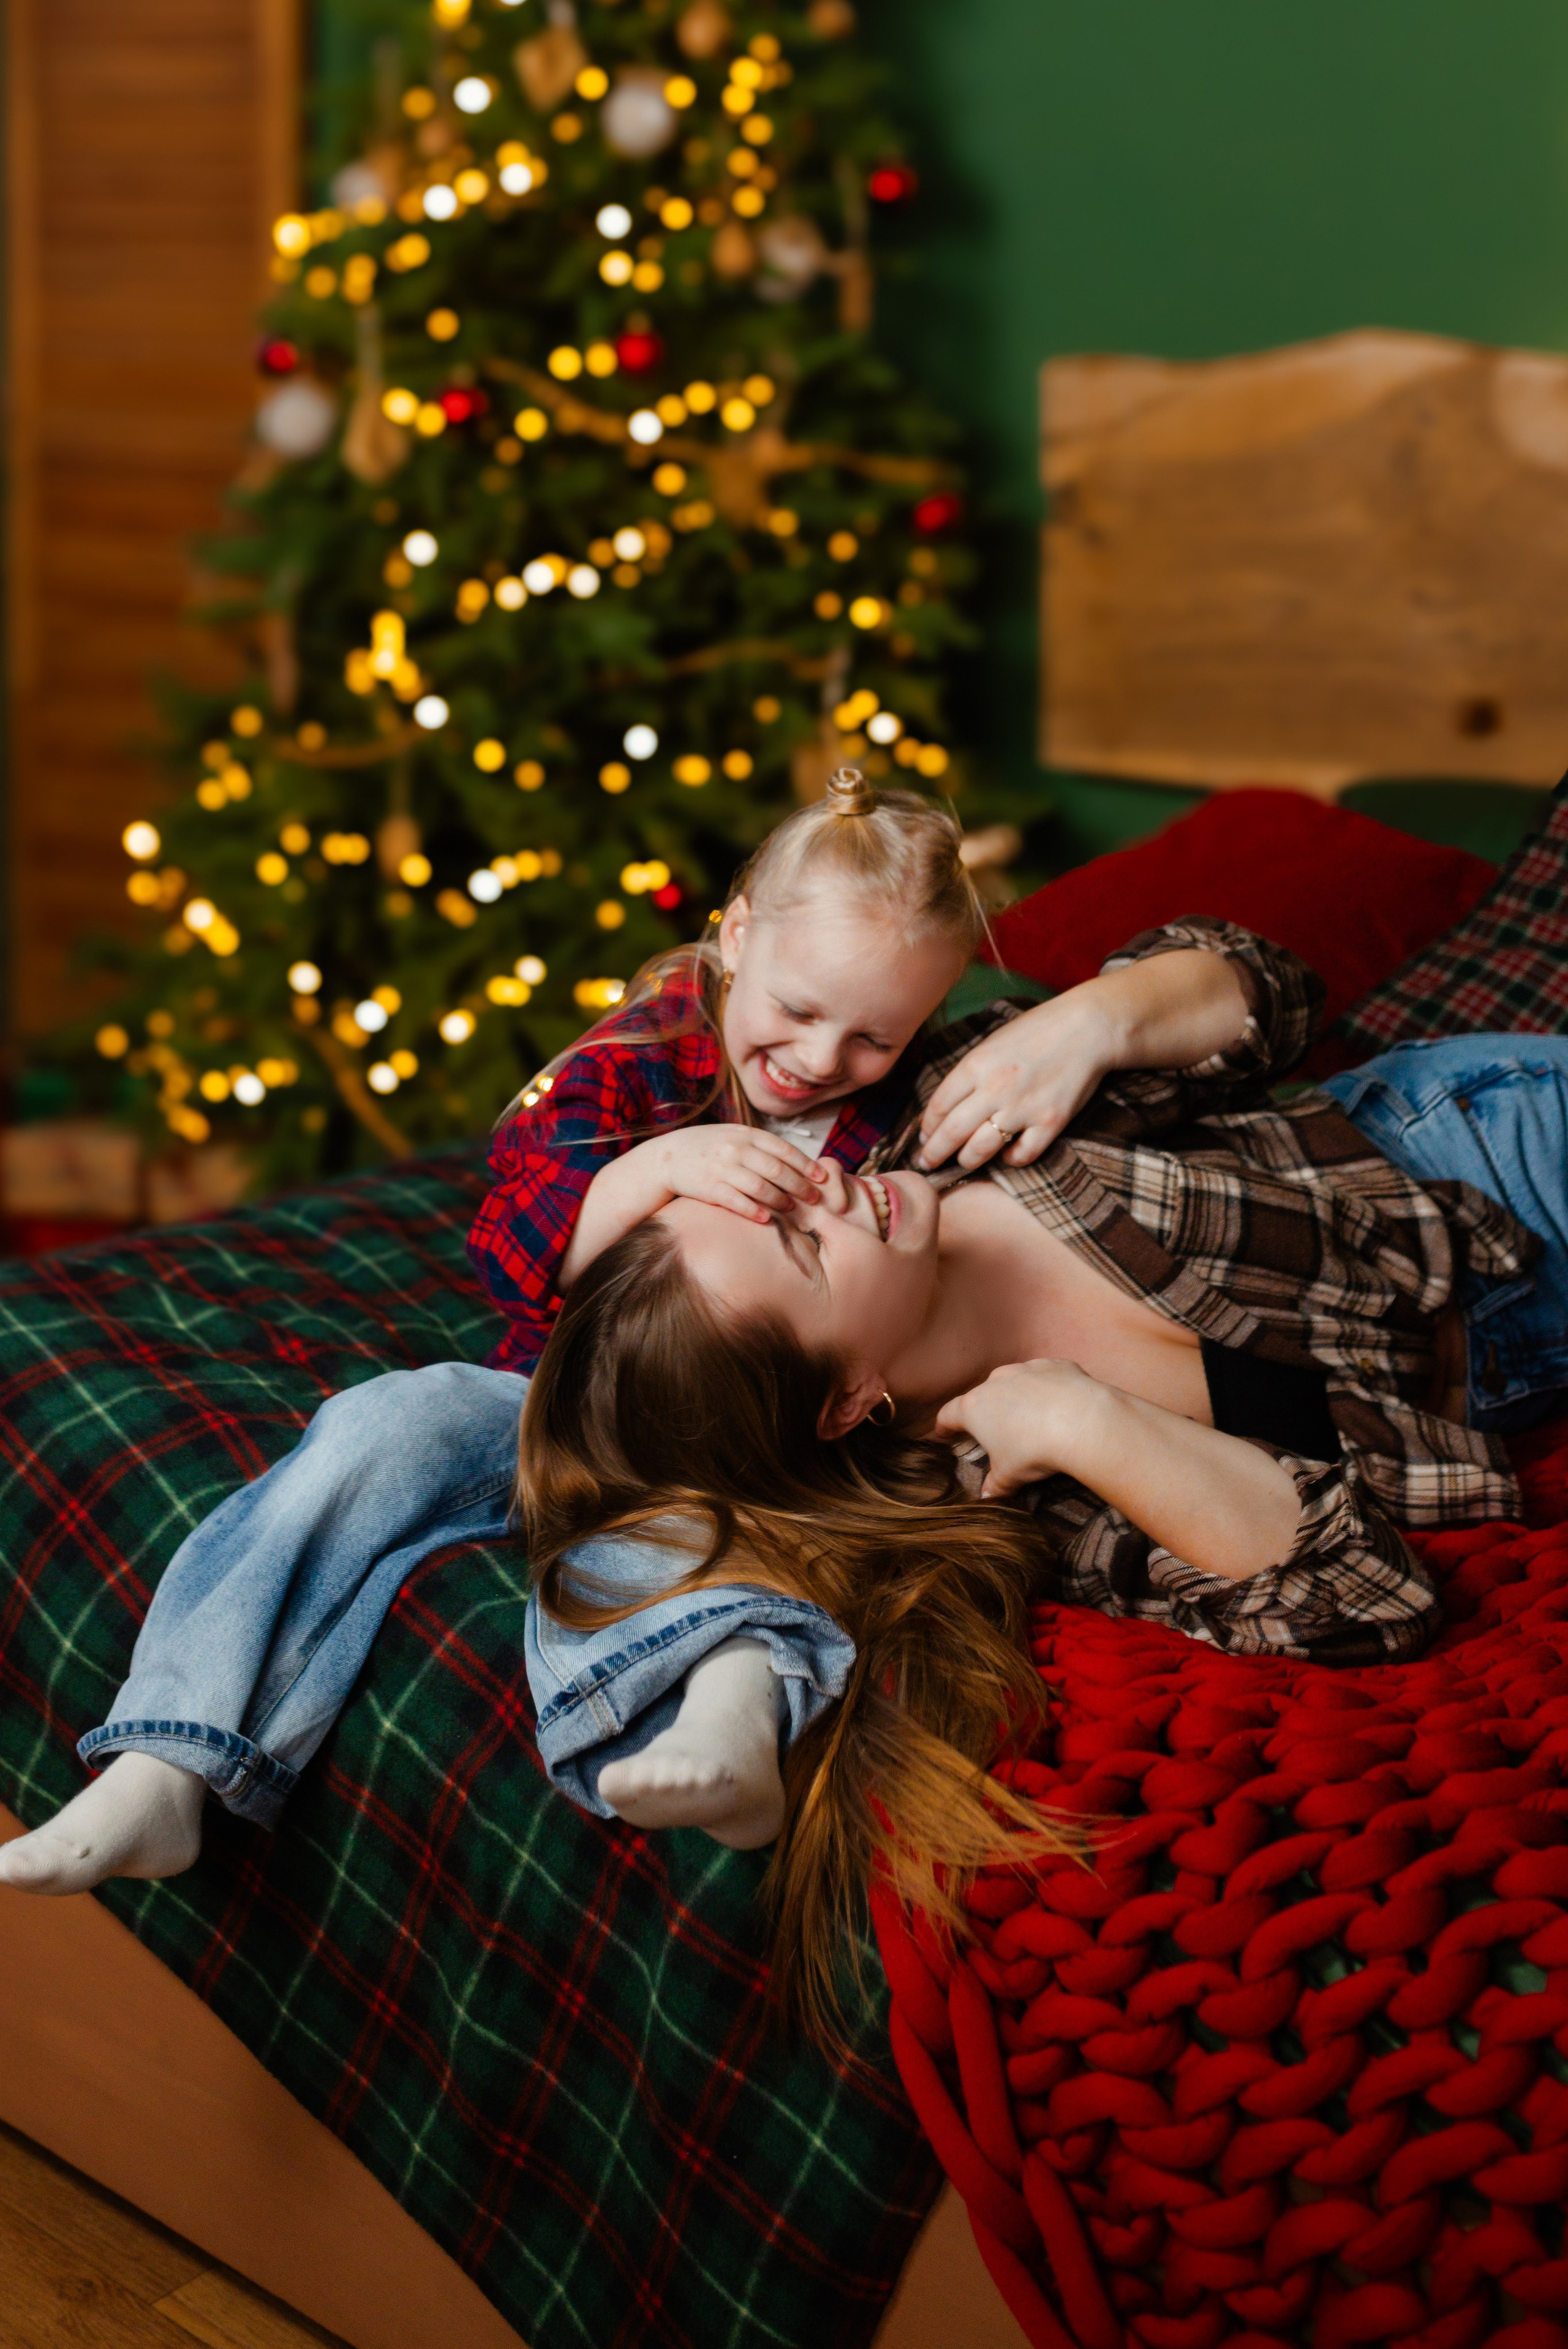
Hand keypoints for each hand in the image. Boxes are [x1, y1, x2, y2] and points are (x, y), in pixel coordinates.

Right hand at [646, 1124, 828, 1223]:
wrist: (668, 1157)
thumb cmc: (709, 1148)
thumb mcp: (734, 1136)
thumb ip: (761, 1146)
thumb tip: (798, 1161)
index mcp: (746, 1134)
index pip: (783, 1149)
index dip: (805, 1164)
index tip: (822, 1177)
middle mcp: (736, 1149)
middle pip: (776, 1170)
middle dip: (799, 1186)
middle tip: (815, 1198)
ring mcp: (722, 1168)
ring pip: (760, 1187)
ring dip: (780, 1200)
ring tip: (792, 1209)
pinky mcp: (709, 1187)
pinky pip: (736, 1201)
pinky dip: (753, 1210)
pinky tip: (766, 1218)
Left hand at [915, 991, 1115, 1171]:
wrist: (1088, 1028)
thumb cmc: (1038, 1032)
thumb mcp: (994, 1043)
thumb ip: (970, 1072)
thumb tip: (946, 1105)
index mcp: (976, 1064)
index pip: (938, 1106)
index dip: (926, 1127)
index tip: (924, 1137)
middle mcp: (995, 1088)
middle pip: (951, 1133)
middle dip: (934, 1154)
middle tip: (927, 1163)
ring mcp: (1023, 1108)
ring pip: (980, 1150)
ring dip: (966, 1161)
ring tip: (962, 1162)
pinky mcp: (1050, 1122)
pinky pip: (1022, 1155)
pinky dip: (1011, 1159)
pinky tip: (1008, 1153)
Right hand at [935, 1359, 1109, 1496]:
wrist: (1082, 1421)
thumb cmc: (1035, 1450)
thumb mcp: (1010, 1476)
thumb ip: (995, 1485)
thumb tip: (987, 1497)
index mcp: (975, 1408)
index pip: (949, 1414)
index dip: (945, 1425)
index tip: (944, 1433)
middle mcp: (996, 1382)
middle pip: (983, 1396)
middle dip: (988, 1412)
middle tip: (997, 1431)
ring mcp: (1025, 1369)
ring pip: (1014, 1383)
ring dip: (1018, 1397)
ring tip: (1033, 1418)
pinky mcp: (1054, 1365)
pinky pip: (1045, 1377)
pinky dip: (1048, 1389)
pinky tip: (1060, 1405)